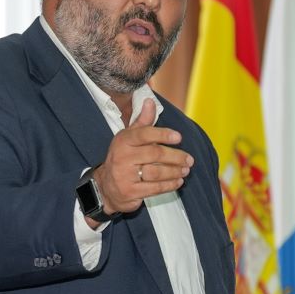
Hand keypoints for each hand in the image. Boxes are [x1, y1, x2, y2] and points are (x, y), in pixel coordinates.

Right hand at [90, 98, 192, 217]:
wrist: (106, 186)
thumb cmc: (122, 158)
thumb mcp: (129, 138)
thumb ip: (142, 122)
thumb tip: (150, 101)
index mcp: (123, 140)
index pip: (144, 133)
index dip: (163, 134)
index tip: (178, 137)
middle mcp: (122, 156)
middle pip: (154, 154)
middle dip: (175, 157)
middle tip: (189, 159)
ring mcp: (125, 175)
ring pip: (156, 172)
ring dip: (174, 172)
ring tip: (185, 170)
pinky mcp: (130, 191)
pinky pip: (154, 188)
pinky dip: (169, 185)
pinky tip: (177, 181)